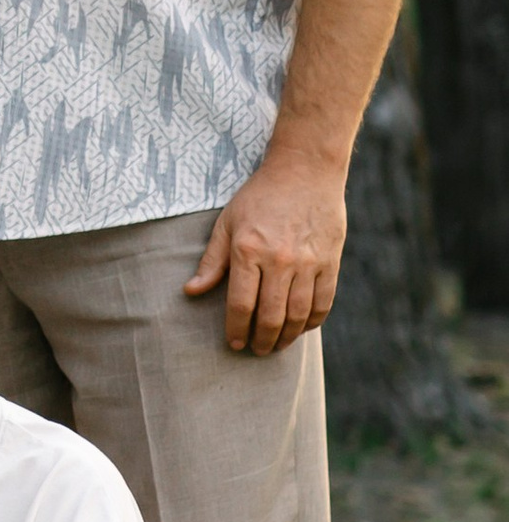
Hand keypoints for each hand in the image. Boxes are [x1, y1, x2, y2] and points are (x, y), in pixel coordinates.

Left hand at [185, 148, 346, 352]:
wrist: (305, 171)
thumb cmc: (259, 196)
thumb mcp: (227, 223)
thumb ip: (212, 261)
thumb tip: (191, 291)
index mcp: (248, 250)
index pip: (240, 304)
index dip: (236, 329)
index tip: (234, 343)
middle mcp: (279, 260)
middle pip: (270, 316)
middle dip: (262, 340)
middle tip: (257, 350)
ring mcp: (308, 262)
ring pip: (297, 315)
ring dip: (286, 337)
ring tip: (277, 345)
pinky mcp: (330, 262)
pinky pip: (323, 303)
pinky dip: (312, 321)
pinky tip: (301, 328)